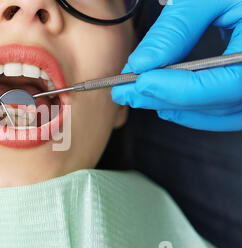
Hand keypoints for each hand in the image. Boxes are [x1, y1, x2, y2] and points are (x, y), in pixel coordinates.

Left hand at [111, 0, 241, 131]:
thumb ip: (177, 28)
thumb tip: (141, 62)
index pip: (230, 82)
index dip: (182, 89)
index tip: (142, 82)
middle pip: (218, 102)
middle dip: (165, 99)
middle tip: (124, 91)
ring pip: (220, 113)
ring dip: (174, 108)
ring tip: (136, 95)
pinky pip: (225, 112)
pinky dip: (192, 111)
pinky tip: (164, 104)